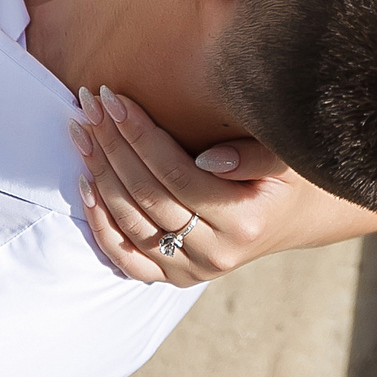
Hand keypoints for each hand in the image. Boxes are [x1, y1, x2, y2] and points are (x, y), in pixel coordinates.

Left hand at [70, 85, 376, 285]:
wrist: (295, 216)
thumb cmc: (287, 174)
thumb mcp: (286, 157)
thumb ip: (254, 155)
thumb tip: (208, 159)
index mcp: (245, 220)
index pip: (178, 174)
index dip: (142, 135)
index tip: (116, 98)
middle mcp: (217, 253)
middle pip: (148, 197)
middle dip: (113, 144)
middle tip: (89, 103)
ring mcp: (194, 271)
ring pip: (131, 224)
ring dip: (100, 174)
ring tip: (82, 132)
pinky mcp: (176, 278)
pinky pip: (127, 259)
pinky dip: (101, 224)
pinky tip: (85, 185)